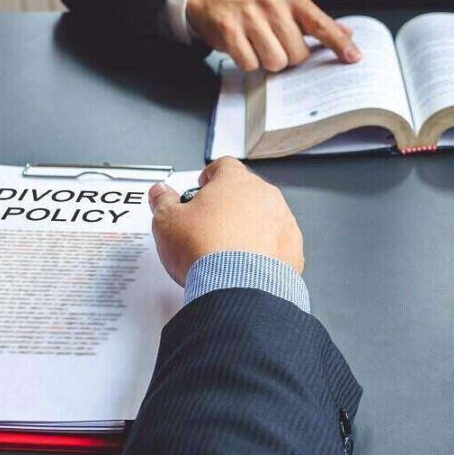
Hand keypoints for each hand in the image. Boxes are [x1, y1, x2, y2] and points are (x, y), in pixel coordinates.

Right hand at [148, 157, 302, 284]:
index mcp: (235, 182)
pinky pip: (277, 243)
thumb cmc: (207, 252)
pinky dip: (264, 250)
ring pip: (264, 217)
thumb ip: (163, 202)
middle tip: (210, 225)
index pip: (223, 166)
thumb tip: (161, 194)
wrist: (239, 288)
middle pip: (245, 192)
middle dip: (228, 205)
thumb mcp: (167, 222)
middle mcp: (264, 196)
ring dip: (249, 227)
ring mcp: (282, 221)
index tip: (202, 188)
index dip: (209, 176)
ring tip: (228, 249)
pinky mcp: (292, 248)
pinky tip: (247, 264)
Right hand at [186, 0, 361, 71]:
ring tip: (259, 46)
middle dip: (288, 58)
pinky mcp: (229, 30)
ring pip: (275, 61)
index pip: (321, 24)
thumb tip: (348, 34)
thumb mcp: (287, 6)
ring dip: (268, 62)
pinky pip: (250, 63)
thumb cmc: (255, 7)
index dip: (338, 43)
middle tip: (276, 46)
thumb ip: (316, 22)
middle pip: (297, 54)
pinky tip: (244, 48)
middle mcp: (272, 4)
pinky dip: (248, 62)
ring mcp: (249, 16)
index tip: (354, 57)